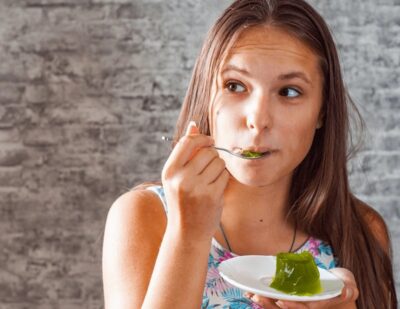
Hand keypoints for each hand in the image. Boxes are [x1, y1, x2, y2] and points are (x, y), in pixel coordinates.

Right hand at [161, 121, 229, 241]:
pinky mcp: (211, 195)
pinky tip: (215, 190)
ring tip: (210, 181)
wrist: (187, 232)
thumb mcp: (177, 176)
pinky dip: (223, 179)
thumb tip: (193, 125)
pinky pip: (224, 175)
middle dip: (213, 156)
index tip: (209, 142)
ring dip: (219, 168)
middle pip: (207, 151)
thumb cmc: (183, 200)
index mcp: (169, 171)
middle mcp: (180, 178)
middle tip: (208, 169)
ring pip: (218, 162)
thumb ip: (185, 151)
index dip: (202, 139)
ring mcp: (196, 187)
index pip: (187, 142)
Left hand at [245, 268, 358, 308]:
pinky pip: (273, 300)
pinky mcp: (289, 299)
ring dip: (264, 302)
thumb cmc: (342, 286)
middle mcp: (305, 307)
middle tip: (257, 296)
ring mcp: (296, 304)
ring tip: (250, 294)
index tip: (281, 301)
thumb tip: (347, 290)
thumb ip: (348, 290)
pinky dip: (262, 297)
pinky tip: (250, 293)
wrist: (338, 286)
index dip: (293, 306)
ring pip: (277, 307)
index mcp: (317, 306)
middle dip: (270, 304)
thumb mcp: (349, 288)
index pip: (304, 308)